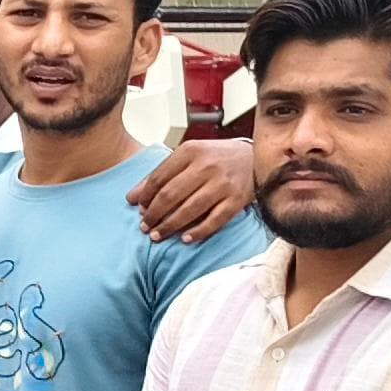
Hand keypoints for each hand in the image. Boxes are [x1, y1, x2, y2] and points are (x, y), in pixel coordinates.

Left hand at [129, 136, 257, 242]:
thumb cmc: (218, 158)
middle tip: (145, 226)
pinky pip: (214, 221)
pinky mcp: (237, 200)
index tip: (139, 209)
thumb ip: (161, 174)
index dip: (145, 197)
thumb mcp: (189, 157)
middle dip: (153, 215)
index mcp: (190, 151)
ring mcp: (223, 183)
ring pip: (188, 210)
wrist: (258, 157)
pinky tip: (185, 239)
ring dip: (169, 226)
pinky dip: (198, 232)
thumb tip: (132, 197)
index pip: (159, 178)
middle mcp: (206, 166)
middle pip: (170, 195)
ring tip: (158, 235)